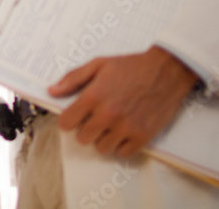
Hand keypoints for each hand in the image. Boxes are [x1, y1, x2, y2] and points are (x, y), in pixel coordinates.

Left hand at [48, 46, 198, 157]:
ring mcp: (126, 128)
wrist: (166, 71)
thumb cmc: (132, 66)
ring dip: (103, 138)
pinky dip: (121, 145)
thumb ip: (73, 78)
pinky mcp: (143, 136)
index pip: (67, 122)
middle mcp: (108, 115)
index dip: (67, 120)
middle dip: (85, 129)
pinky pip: (123, 153)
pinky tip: (124, 131)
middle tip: (94, 119)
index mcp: (94, 96)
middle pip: (83, 138)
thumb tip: (52, 91)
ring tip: (110, 125)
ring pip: (102, 148)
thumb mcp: (99, 64)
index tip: (73, 117)